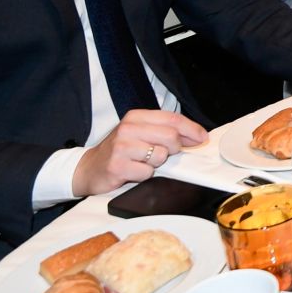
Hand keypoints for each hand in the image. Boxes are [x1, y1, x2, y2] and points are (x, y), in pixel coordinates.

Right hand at [72, 109, 206, 195]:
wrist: (89, 169)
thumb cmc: (119, 151)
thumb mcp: (140, 133)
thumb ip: (165, 131)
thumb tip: (196, 136)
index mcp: (136, 116)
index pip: (172, 118)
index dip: (191, 129)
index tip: (202, 138)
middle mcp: (128, 128)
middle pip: (170, 136)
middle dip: (174, 149)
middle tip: (164, 154)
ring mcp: (121, 146)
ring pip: (160, 155)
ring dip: (156, 163)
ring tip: (141, 162)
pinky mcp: (117, 165)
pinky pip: (147, 172)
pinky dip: (144, 175)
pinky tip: (133, 171)